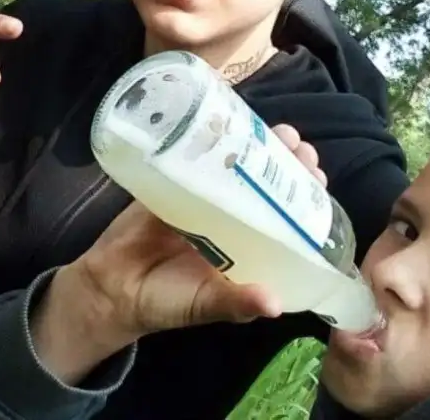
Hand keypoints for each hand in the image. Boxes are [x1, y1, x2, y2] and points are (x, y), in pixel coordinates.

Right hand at [31, 124, 326, 382]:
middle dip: (288, 164)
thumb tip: (272, 305)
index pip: (287, 218)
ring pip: (238, 167)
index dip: (305, 198)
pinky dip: (214, 141)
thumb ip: (233, 304)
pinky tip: (230, 124)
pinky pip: (197, 159)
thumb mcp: (203, 305)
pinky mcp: (176, 184)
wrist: (111, 285)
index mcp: (250, 248)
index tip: (318, 177)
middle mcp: (233, 219)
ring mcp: (205, 198)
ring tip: (281, 133)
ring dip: (261, 147)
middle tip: (301, 148)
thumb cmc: (165, 300)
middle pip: (268, 185)